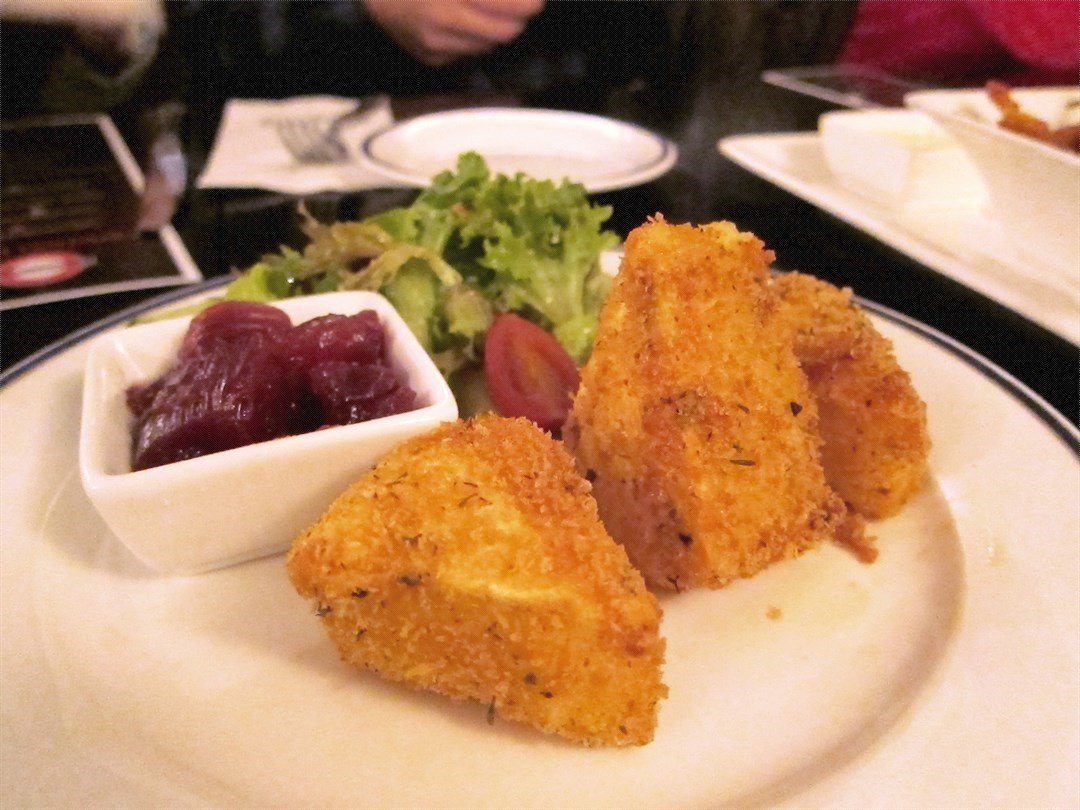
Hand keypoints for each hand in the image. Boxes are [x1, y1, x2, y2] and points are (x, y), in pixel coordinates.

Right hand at [363, 0, 544, 66]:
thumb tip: (522, 1)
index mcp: (447, 0)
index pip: (507, 8)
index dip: (528, 4)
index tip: (537, 0)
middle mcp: (441, 24)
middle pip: (505, 32)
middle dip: (519, 19)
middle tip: (524, 5)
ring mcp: (435, 46)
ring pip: (489, 46)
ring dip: (497, 29)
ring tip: (487, 11)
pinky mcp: (430, 58)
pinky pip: (469, 54)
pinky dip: (475, 39)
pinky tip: (464, 23)